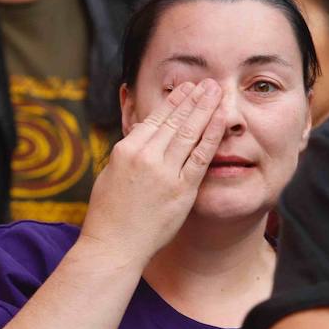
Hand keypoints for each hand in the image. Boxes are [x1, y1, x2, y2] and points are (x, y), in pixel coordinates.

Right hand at [80, 80, 225, 265]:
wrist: (114, 247)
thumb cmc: (108, 214)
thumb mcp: (111, 173)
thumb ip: (130, 151)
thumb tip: (145, 132)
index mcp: (126, 150)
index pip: (155, 119)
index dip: (173, 101)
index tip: (185, 88)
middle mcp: (146, 157)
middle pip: (175, 120)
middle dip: (193, 98)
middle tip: (207, 82)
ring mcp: (165, 173)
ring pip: (189, 133)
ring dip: (205, 108)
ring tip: (216, 91)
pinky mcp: (181, 190)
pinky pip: (201, 157)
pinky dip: (211, 135)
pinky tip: (220, 119)